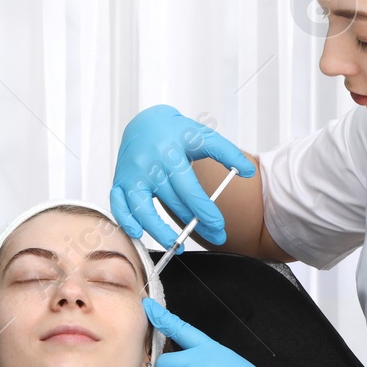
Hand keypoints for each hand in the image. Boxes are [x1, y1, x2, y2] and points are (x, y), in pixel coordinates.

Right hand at [110, 104, 255, 252]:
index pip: (189, 189)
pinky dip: (125, 221)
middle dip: (193, 224)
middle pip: (172, 202)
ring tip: (176, 245)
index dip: (204, 210)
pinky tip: (138, 234)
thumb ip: (227, 153)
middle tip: (215, 237)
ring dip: (158, 230)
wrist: (146, 121)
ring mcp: (131, 174)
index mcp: (170, 154)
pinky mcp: (119, 180)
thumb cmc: (176, 132)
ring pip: (141, 208)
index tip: (218, 226)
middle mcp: (148, 165)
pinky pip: (118, 204)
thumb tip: (248, 171)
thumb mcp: (204, 136)